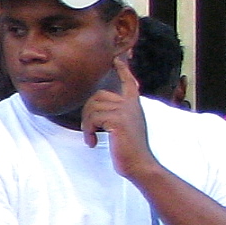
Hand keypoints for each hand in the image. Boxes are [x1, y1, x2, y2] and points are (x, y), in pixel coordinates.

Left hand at [80, 54, 155, 180]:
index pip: (129, 83)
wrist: (139, 165)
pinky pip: (93, 118)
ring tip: (91, 138)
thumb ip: (115, 115)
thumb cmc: (128, 150)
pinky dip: (88, 131)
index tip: (116, 59)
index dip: (123, 70)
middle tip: (88, 131)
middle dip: (87, 113)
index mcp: (134, 106)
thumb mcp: (123, 129)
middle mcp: (131, 105)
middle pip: (97, 96)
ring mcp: (126, 111)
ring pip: (92, 108)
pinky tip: (92, 142)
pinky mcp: (119, 120)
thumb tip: (96, 108)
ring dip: (86, 125)